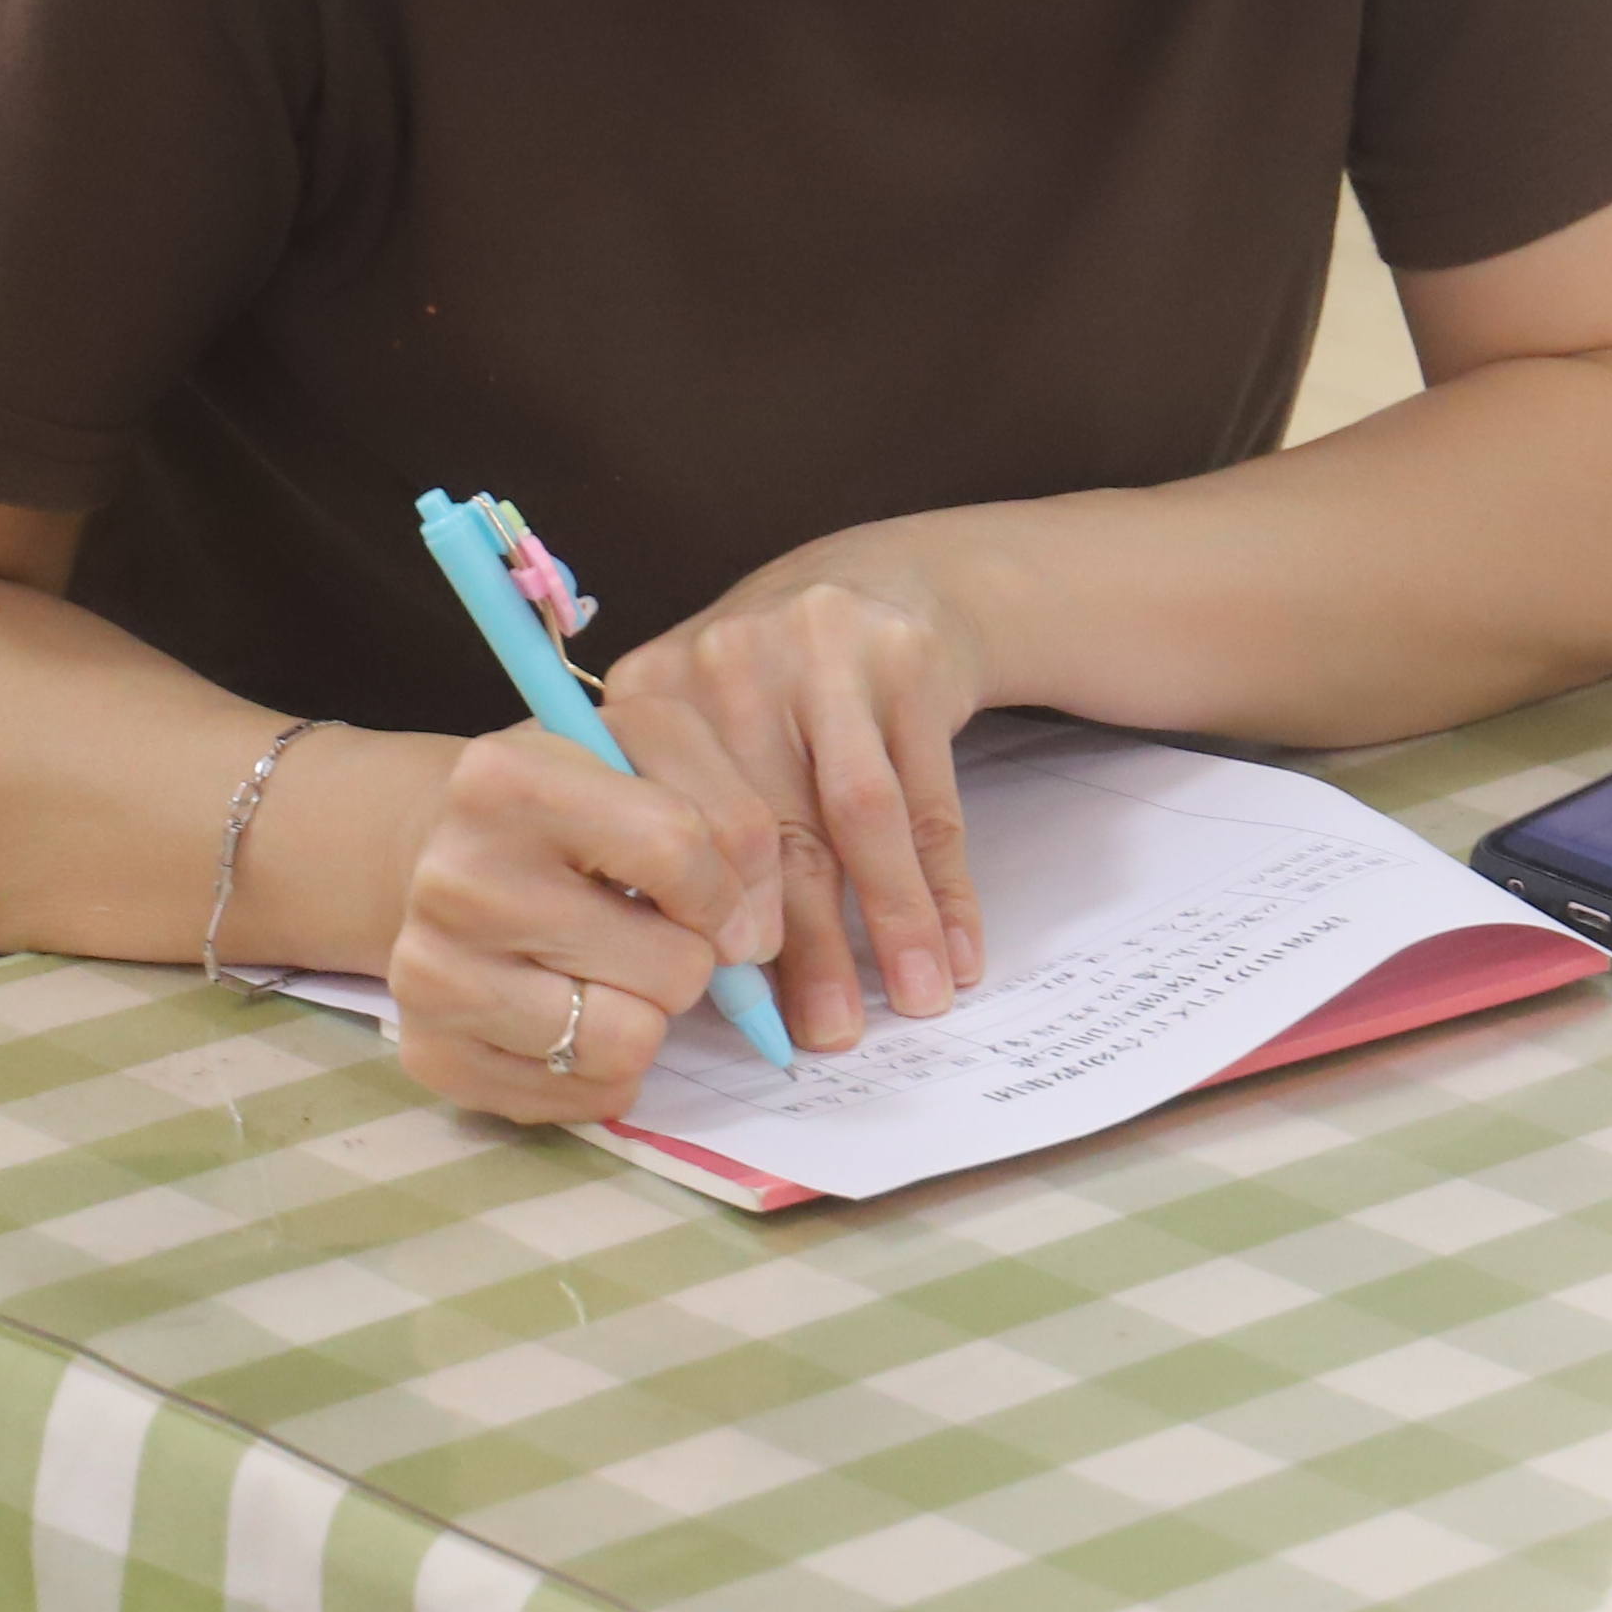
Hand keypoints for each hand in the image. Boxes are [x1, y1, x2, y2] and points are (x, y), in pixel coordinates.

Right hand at [385, 725, 774, 1124]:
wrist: (447, 854)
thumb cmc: (573, 800)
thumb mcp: (652, 754)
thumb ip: (734, 821)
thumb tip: (754, 942)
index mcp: (504, 780)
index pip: (676, 848)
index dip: (727, 887)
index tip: (724, 900)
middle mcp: (452, 880)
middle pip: (673, 966)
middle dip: (691, 954)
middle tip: (649, 930)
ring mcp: (430, 976)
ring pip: (631, 1042)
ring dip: (652, 1013)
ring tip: (613, 969)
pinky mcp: (432, 1056)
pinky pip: (587, 1096)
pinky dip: (610, 1067)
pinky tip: (580, 1012)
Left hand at [596, 539, 993, 1050]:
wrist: (874, 580)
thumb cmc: (770, 695)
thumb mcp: (705, 740)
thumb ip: (692, 840)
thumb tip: (708, 986)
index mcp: (652, 694)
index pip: (679, 826)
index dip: (714, 917)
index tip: (744, 1002)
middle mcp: (731, 661)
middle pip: (773, 826)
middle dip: (810, 943)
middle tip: (830, 1032)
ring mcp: (826, 650)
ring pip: (861, 815)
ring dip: (893, 919)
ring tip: (914, 1002)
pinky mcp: (910, 657)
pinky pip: (931, 794)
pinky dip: (946, 881)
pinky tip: (958, 945)